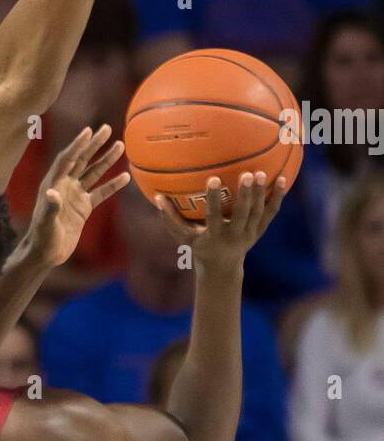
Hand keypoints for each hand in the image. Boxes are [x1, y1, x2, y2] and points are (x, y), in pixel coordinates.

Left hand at [28, 125, 129, 267]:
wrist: (46, 253)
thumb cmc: (42, 238)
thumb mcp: (45, 224)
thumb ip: (50, 208)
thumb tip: (53, 193)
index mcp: (53, 184)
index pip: (66, 159)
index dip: (77, 145)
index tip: (88, 131)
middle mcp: (64, 185)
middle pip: (81, 160)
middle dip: (94, 145)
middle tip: (107, 128)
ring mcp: (75, 195)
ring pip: (93, 173)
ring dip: (106, 160)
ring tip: (120, 145)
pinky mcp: (84, 207)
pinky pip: (100, 192)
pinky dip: (112, 185)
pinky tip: (126, 176)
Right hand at [155, 173, 286, 272]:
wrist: (222, 267)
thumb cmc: (199, 246)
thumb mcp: (183, 236)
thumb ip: (170, 218)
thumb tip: (157, 196)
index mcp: (215, 236)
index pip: (214, 216)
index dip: (213, 199)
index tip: (213, 179)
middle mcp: (235, 236)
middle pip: (242, 214)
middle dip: (245, 195)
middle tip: (247, 174)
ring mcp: (250, 234)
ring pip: (258, 212)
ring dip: (261, 193)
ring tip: (262, 172)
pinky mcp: (259, 231)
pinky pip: (271, 213)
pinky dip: (278, 198)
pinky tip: (284, 179)